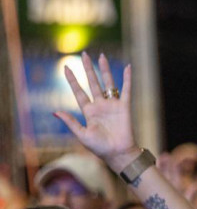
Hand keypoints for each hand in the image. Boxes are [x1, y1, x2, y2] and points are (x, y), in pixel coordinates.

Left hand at [55, 53, 138, 167]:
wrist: (117, 153)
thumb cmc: (99, 147)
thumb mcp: (81, 134)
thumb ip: (70, 122)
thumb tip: (55, 112)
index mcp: (89, 111)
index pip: (79, 92)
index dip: (72, 80)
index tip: (66, 67)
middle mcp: (100, 105)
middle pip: (93, 83)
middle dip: (88, 69)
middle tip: (84, 55)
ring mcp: (112, 105)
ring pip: (108, 83)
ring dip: (104, 70)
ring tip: (101, 57)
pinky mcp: (124, 106)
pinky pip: (126, 90)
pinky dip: (127, 79)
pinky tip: (127, 67)